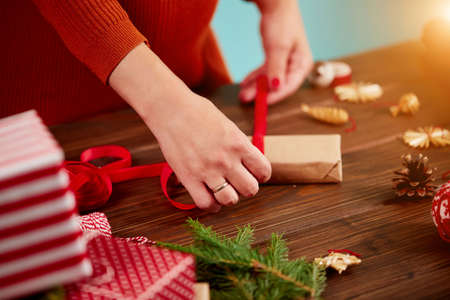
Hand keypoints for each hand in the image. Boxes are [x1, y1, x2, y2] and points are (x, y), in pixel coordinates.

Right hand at [153, 93, 270, 211]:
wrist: (171, 110)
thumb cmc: (198, 112)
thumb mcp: (228, 125)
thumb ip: (239, 144)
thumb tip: (247, 160)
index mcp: (239, 144)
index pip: (263, 170)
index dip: (261, 175)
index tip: (255, 174)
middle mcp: (226, 159)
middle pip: (250, 189)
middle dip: (247, 188)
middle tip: (238, 183)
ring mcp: (208, 170)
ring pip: (230, 200)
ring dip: (229, 198)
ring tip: (224, 191)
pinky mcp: (189, 178)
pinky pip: (205, 203)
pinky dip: (211, 206)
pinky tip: (211, 199)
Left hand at [239, 0, 312, 103]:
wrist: (276, 4)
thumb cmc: (281, 23)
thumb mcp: (278, 47)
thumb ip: (276, 68)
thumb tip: (276, 87)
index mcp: (303, 64)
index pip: (289, 86)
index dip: (275, 96)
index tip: (261, 103)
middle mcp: (296, 66)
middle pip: (278, 85)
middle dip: (261, 93)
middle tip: (245, 99)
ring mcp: (286, 63)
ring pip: (269, 80)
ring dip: (256, 87)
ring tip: (242, 94)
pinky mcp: (276, 59)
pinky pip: (265, 73)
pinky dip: (255, 78)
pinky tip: (245, 83)